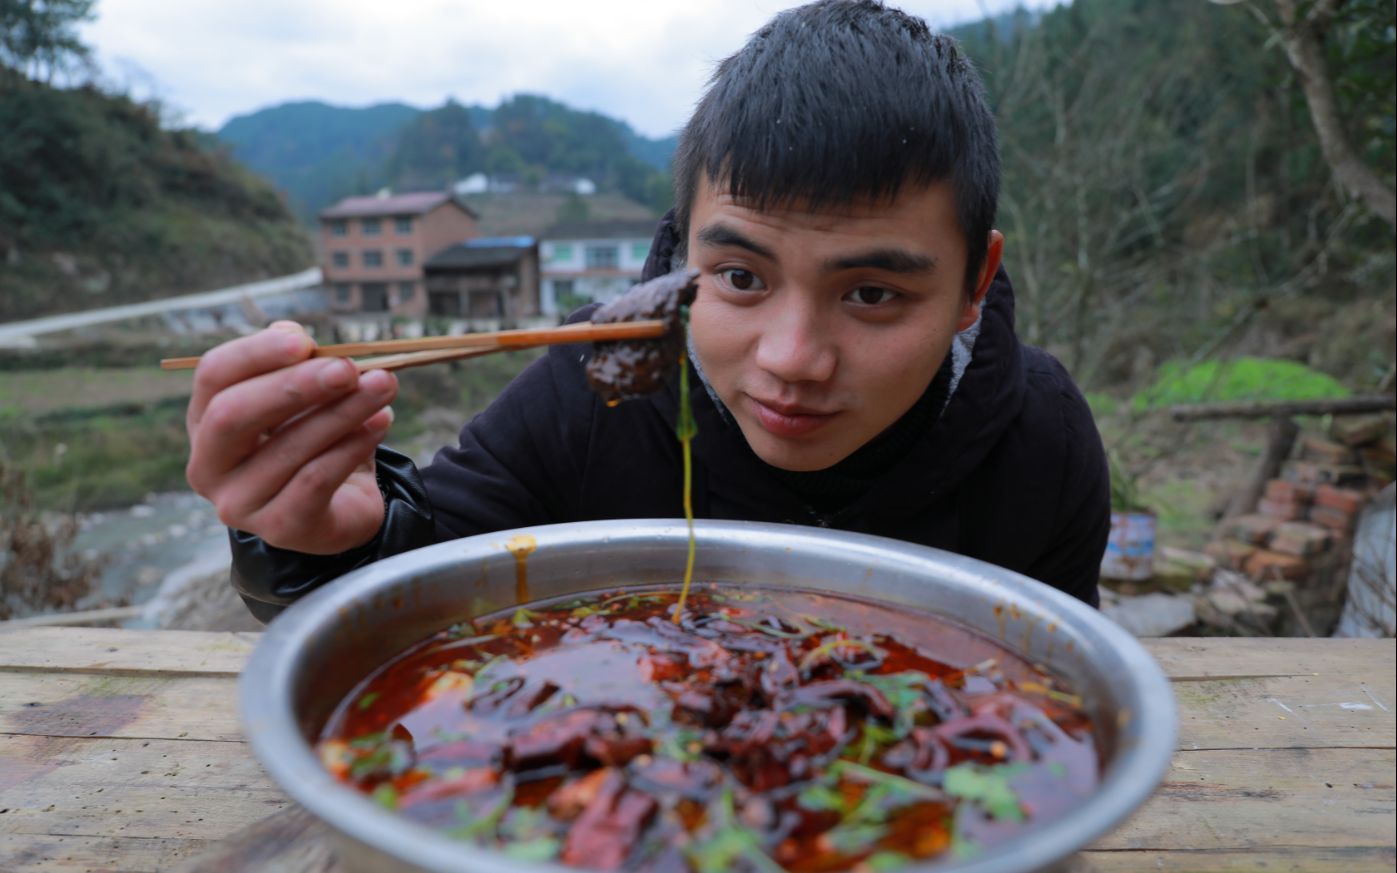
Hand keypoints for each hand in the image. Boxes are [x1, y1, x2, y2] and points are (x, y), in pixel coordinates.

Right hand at [184, 321, 398, 554]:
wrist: (342, 507)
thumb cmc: (316, 443)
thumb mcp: (305, 400)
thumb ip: (296, 366)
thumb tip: (292, 334)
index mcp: (205, 421)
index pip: (213, 376)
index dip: (255, 353)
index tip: (303, 340)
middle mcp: (209, 466)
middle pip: (234, 414)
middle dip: (296, 385)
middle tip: (348, 368)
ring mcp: (240, 504)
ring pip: (289, 447)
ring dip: (343, 411)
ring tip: (383, 386)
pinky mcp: (280, 528)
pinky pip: (316, 480)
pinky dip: (352, 445)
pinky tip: (381, 422)